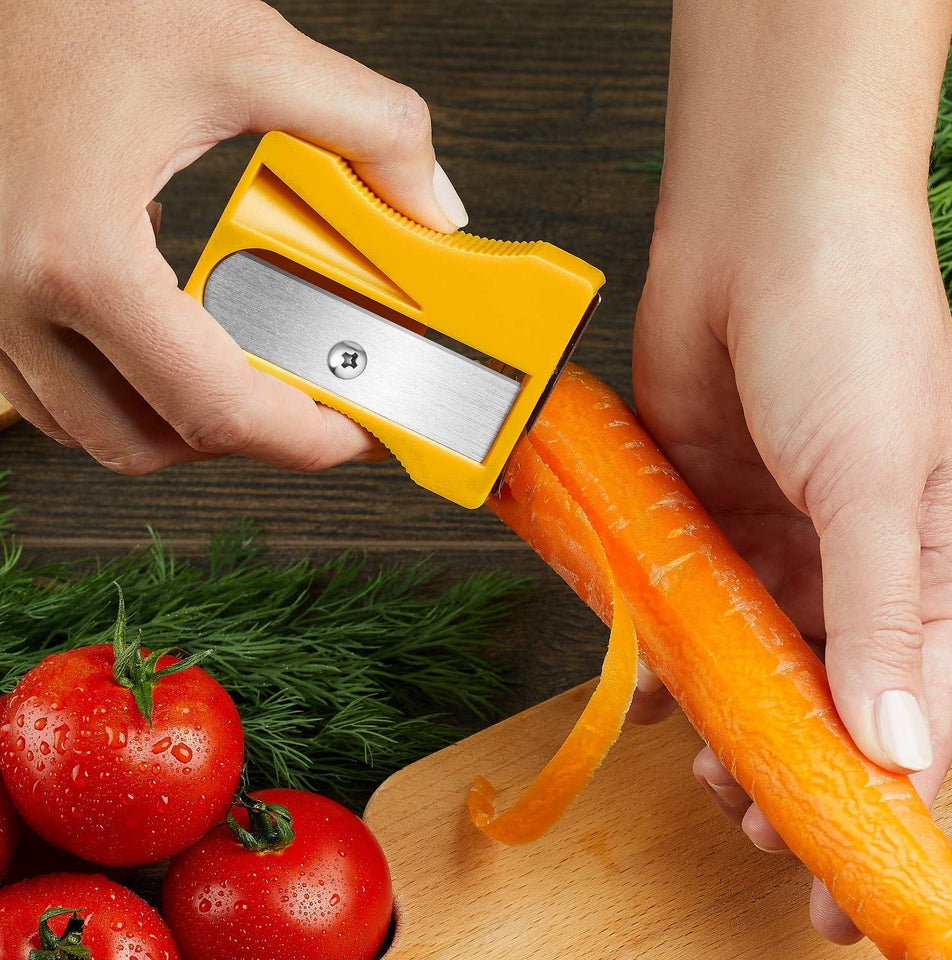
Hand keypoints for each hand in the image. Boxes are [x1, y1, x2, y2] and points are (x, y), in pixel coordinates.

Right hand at [0, 0, 466, 473]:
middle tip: (311, 403)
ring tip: (250, 373)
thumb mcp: (242, 48)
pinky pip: (55, 392)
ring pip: (97, 430)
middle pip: (153, 444)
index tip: (357, 428)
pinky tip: (174, 334)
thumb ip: (364, 124)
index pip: (218, 410)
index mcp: (83, 257)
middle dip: (248, 439)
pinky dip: (126, 389)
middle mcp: (14, 298)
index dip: (307, 439)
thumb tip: (434, 204)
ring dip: (182, 423)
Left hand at [632, 0, 951, 941]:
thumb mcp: (877, 485)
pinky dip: (673, 655)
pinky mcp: (714, 519)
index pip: (921, 719)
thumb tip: (902, 757)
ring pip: (759, 668)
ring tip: (703, 770)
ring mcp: (785, 546)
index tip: (843, 897)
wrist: (758, 224)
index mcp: (941, 570)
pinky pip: (696, 612)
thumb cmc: (851, 336)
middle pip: (833, 706)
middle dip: (795, 772)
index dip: (885, 811)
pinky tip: (651, 695)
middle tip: (751, 826)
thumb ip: (882, 622)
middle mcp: (866, 570)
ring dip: (732, 724)